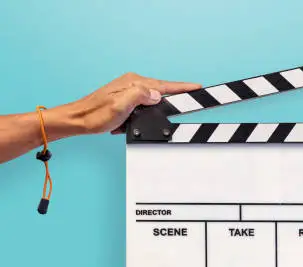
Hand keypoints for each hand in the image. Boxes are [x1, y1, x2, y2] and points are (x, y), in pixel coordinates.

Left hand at [55, 73, 200, 135]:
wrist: (77, 120)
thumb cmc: (95, 115)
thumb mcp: (119, 105)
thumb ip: (140, 96)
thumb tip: (157, 94)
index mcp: (134, 83)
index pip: (165, 85)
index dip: (183, 87)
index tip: (198, 87)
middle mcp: (133, 84)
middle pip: (162, 90)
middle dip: (176, 96)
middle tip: (194, 98)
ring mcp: (130, 91)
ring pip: (154, 99)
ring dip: (158, 108)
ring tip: (162, 113)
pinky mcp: (126, 100)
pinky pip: (144, 105)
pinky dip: (146, 113)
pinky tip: (138, 121)